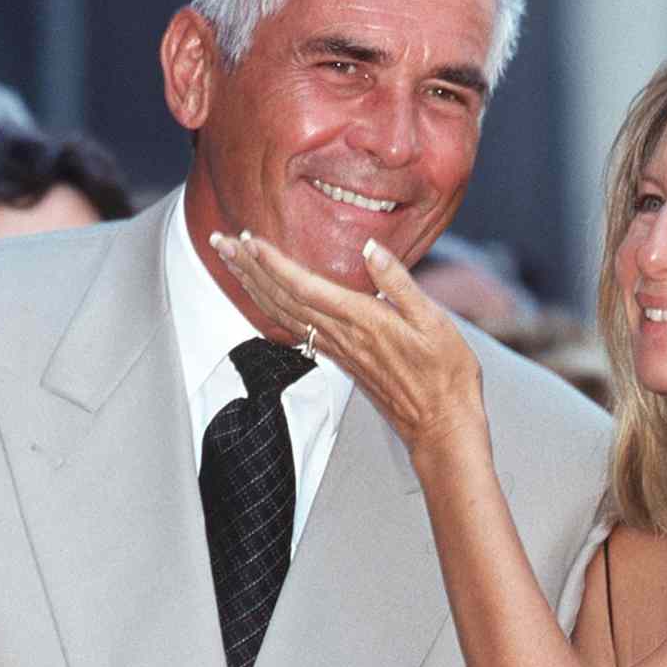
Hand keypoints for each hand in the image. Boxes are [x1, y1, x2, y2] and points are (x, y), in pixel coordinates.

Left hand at [210, 229, 484, 456]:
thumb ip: (399, 282)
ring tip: (232, 261)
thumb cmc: (446, 375)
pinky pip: (299, 329)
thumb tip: (370, 247)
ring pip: (285, 314)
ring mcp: (340, 350)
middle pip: (283, 298)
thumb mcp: (434, 322)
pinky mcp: (344, 360)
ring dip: (255, 286)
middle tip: (220, 241)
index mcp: (363, 321)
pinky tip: (266, 298)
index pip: (305, 287)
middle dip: (249, 268)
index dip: (273, 263)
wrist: (442, 426)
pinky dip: (275, 308)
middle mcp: (343, 336)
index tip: (248, 239)